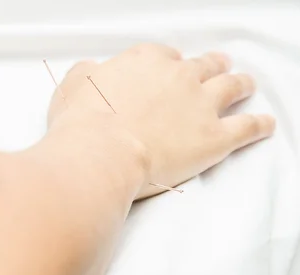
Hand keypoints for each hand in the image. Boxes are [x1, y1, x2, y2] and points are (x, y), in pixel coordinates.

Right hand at [47, 43, 275, 198]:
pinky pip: (247, 127)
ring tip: (246, 85)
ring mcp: (201, 105)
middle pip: (204, 65)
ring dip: (240, 84)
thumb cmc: (82, 123)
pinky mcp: (215, 138)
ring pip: (231, 86)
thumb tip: (92, 71)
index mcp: (145, 61)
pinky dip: (259, 125)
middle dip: (211, 65)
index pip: (165, 56)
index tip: (168, 72)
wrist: (101, 154)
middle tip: (217, 66)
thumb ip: (87, 74)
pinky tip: (266, 124)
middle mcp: (178, 76)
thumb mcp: (71, 87)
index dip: (168, 65)